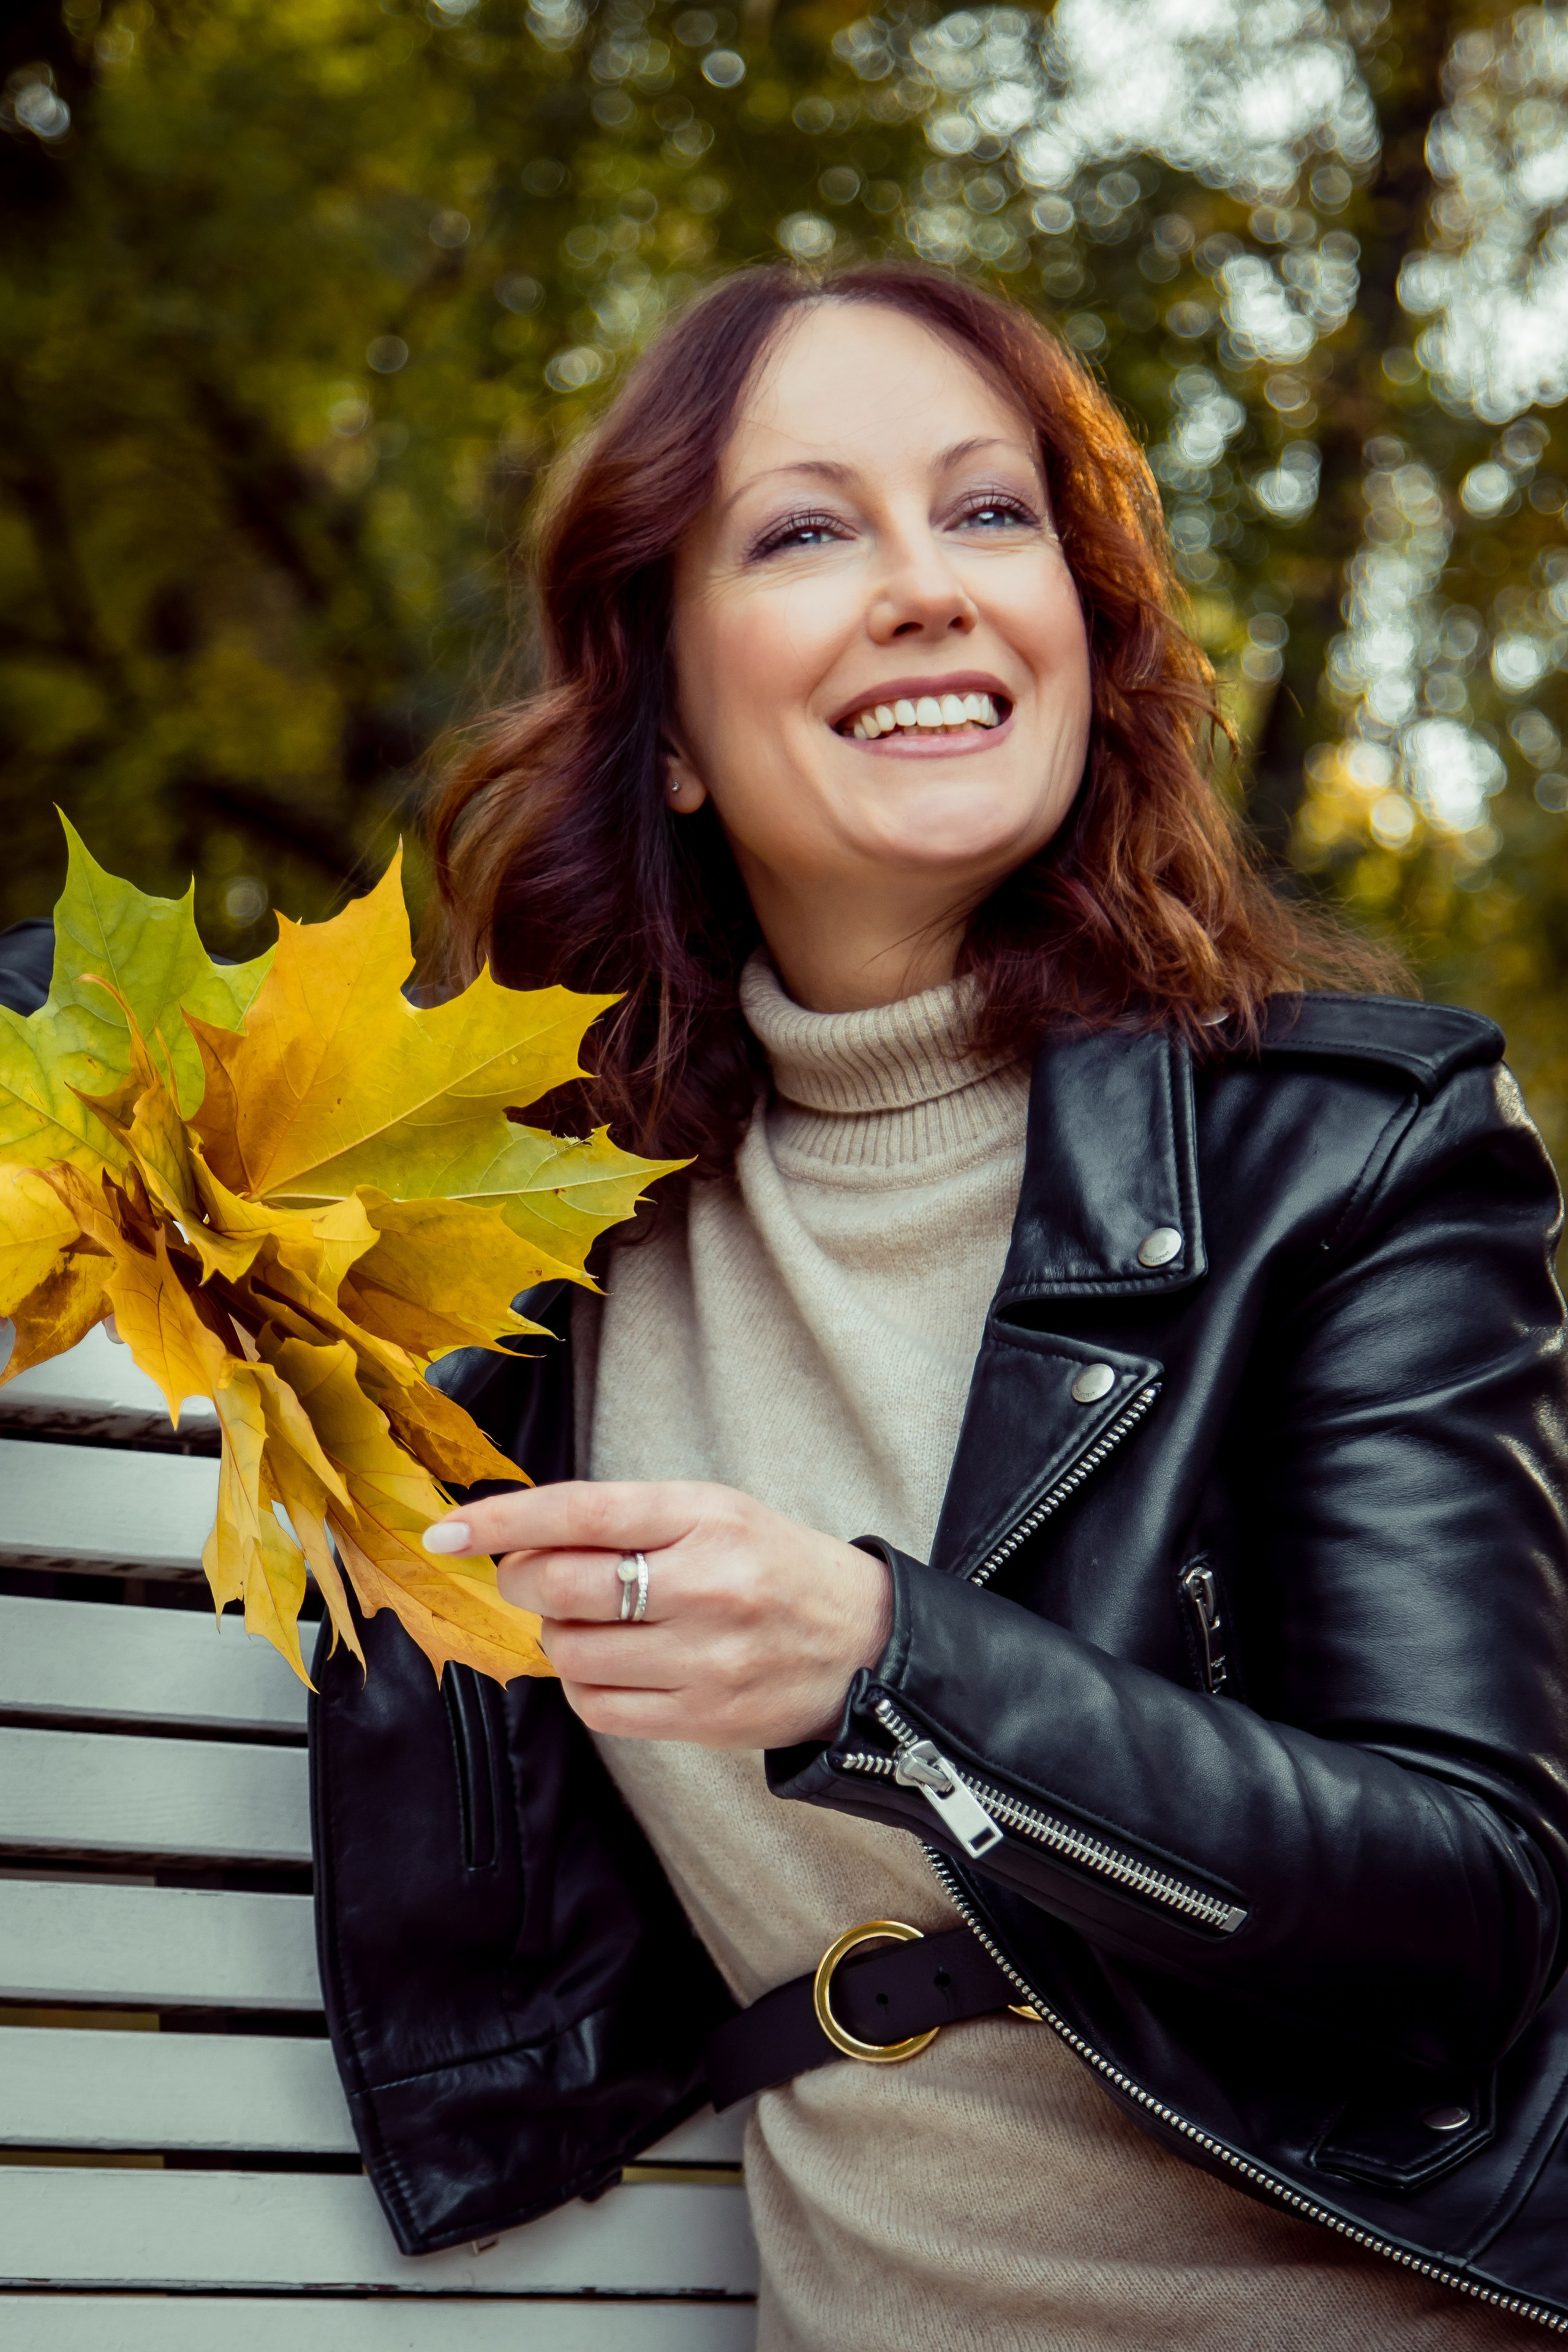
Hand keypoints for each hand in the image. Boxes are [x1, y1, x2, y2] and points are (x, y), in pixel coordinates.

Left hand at [423, 1480, 892, 1748]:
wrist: (862, 1643)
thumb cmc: (774, 1565)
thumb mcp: (714, 1512)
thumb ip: (625, 1519)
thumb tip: (518, 1537)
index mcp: (708, 1518)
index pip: (583, 1513)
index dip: (503, 1520)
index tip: (448, 1530)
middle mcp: (708, 1586)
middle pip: (562, 1588)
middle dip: (523, 1581)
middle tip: (531, 1576)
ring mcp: (706, 1661)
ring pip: (572, 1653)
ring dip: (558, 1636)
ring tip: (595, 1622)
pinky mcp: (703, 1720)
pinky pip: (599, 1707)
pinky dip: (585, 1683)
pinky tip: (613, 1663)